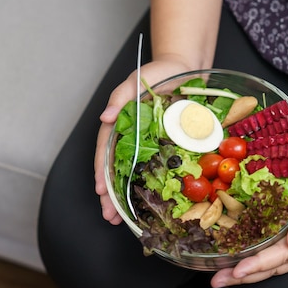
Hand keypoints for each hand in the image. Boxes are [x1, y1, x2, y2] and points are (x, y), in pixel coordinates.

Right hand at [94, 58, 193, 223]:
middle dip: (110, 195)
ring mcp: (149, 144)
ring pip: (134, 175)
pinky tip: (149, 205)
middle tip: (109, 216)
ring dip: (126, 197)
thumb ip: (120, 98)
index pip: (105, 152)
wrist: (186, 68)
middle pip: (116, 169)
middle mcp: (132, 138)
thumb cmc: (158, 72)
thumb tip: (104, 118)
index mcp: (120, 124)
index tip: (101, 190)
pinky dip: (151, 188)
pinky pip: (158, 169)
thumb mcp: (135, 80)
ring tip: (122, 219)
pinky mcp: (167, 147)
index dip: (102, 172)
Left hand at [211, 144, 287, 287]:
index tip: (236, 271)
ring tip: (223, 275)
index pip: (281, 257)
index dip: (256, 265)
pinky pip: (272, 249)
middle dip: (244, 275)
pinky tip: (239, 258)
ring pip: (270, 262)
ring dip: (246, 270)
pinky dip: (254, 256)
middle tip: (218, 281)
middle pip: (272, 266)